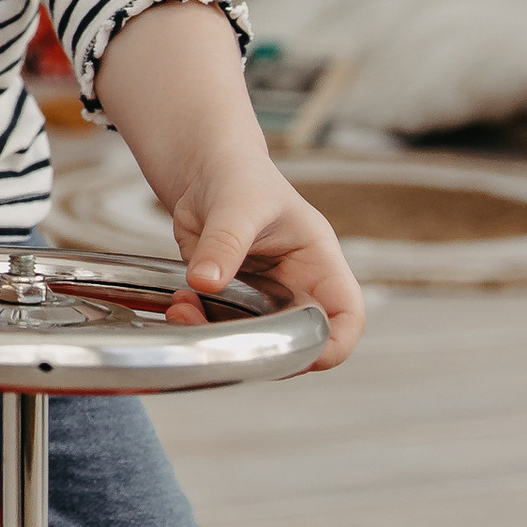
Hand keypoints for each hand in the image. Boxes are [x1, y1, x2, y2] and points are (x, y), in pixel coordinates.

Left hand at [146, 151, 364, 366]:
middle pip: (297, 341)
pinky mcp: (228, 301)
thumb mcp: (238, 202)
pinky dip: (197, 324)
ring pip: (251, 341)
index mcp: (319, 263)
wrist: (203, 171)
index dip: (333, 345)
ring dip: (218, 337)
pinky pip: (218, 327)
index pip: (346, 316)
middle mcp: (296, 287)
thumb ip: (225, 241)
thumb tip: (205, 282)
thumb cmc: (239, 176)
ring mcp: (261, 299)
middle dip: (259, 347)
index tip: (301, 355)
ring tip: (184, 309)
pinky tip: (179, 303)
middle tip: (219, 334)